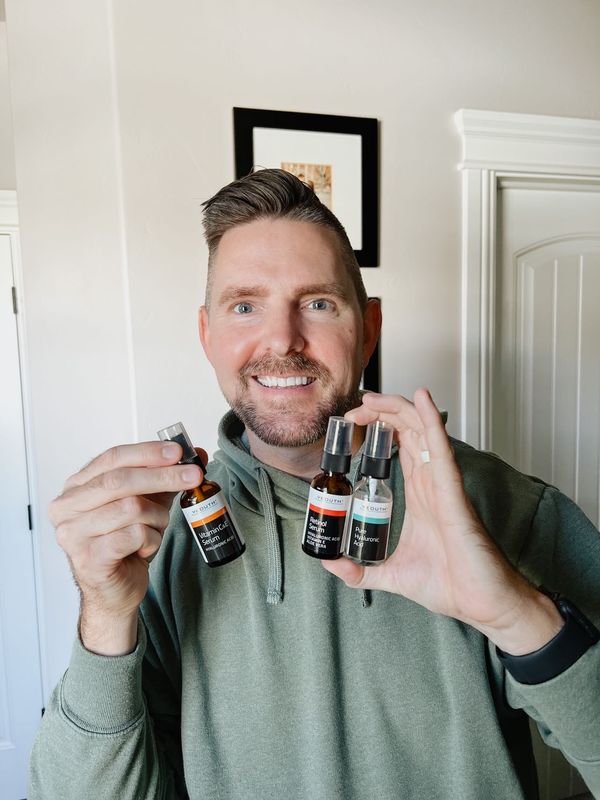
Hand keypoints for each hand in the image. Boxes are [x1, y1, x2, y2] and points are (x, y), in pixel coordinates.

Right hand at [49, 441, 204, 653]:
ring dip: (157, 517)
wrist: (115, 591)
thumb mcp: (146, 503)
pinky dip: (151, 539)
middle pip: (120, 480)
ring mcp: (73, 534)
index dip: (147, 452)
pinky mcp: (89, 559)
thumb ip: (164, 478)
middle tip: (193, 476)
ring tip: (156, 528)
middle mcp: (67, 508)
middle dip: (163, 476)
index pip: (112, 458)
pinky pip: (134, 535)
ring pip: (131, 508)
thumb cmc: (126, 545)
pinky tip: (145, 547)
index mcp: (76, 487)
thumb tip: (196, 454)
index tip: (178, 452)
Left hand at [323, 389, 562, 653]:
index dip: (378, 427)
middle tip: (355, 407)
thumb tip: (329, 563)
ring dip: (398, 408)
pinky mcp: (453, 492)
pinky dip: (431, 421)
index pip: (398, 446)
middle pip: (407, 430)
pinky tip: (421, 399)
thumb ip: (359, 570)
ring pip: (422, 430)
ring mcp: (442, 484)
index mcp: (419, 494)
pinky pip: (441, 449)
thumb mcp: (389, 574)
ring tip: (372, 397)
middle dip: (381, 411)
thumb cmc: (449, 585)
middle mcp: (431, 482)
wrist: (480, 605)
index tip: (352, 422)